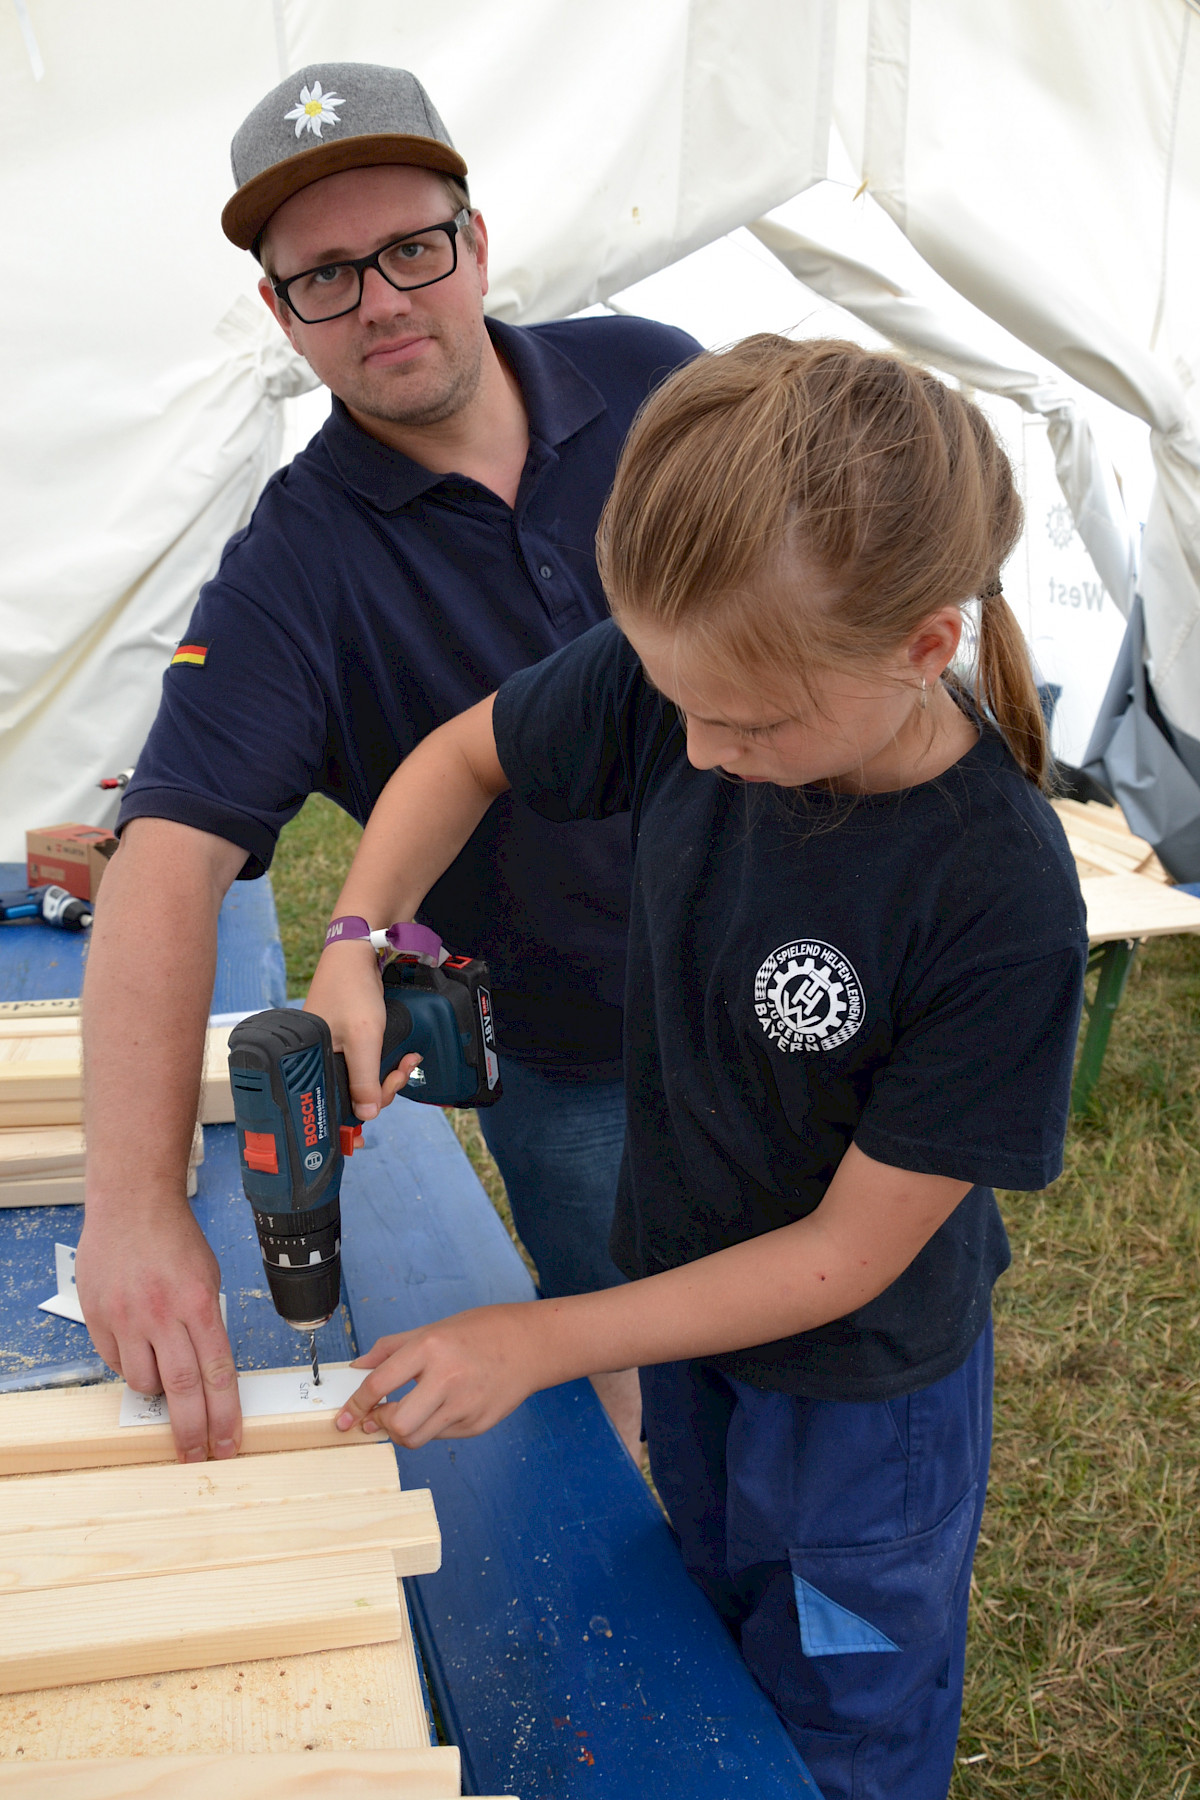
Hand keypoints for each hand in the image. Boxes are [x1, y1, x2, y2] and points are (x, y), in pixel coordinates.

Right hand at [75, 1197, 240, 1461]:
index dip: (225, 1416)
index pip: (218, 1374)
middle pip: (182, 1390)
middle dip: (192, 1431)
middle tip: (197, 1457)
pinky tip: (138, 1350)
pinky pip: (115, 1362)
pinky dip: (129, 1365)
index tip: (228, 1444)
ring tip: (165, 1373)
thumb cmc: (175, 1238)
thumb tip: (209, 1371)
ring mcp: (127, 1318)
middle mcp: (163, 1314)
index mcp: (200, 1304)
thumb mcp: (209, 1278)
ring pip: (143, 1382)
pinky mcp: (98, 1318)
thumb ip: (208, 1324)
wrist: (131, 1204)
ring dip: (157, 1390)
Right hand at [304, 940, 421, 1120]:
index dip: (366, 1105)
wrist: (357, 953)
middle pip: (354, 1094)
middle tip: (403, 1070)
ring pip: (363, 1079)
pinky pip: (366, 1063)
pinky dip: (385, 1062)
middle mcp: (320, 1059)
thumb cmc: (352, 990)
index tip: (388, 1091)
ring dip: (389, 1074)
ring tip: (407, 1061)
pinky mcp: (346, 1040)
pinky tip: (402, 1055)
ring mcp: (334, 1049)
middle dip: (384, 1086)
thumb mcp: (364, 1038)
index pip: (338, 1103)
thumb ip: (365, 1078)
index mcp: (312, 1063)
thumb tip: (367, 1114)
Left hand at [335, 1303, 548, 1447]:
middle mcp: (447, 1378)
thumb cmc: (482, 1331)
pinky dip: (432, 1426)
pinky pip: (441, 1435)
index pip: (380, 1384)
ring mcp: (465, 1405)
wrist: (532, 1344)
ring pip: (417, 1438)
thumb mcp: (433, 1328)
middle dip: (381, 1425)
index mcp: (431, 1347)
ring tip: (407, 1414)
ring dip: (403, 1432)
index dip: (356, 1404)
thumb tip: (359, 1367)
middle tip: (377, 1417)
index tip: (344, 1418)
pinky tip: (442, 1407)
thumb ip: (392, 1349)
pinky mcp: (478, 1424)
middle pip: (398, 1424)